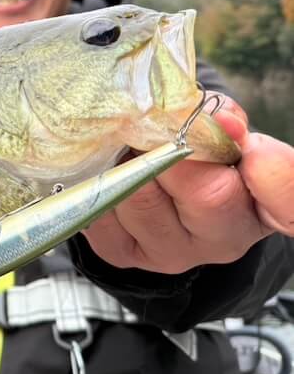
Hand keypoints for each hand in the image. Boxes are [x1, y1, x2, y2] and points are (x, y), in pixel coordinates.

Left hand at [82, 97, 293, 272]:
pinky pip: (101, 211)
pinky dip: (99, 181)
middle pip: (206, 195)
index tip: (257, 154)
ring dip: (128, 163)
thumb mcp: (223, 132)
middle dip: (174, 152)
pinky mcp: (123, 254)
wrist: (155, 190)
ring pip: (141, 198)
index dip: (278, 183)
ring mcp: (171, 254)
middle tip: (156, 131)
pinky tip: (109, 173)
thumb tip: (218, 119)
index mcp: (264, 207)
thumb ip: (224, 122)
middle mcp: (224, 239)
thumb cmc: (199, 155)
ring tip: (129, 148)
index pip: (290, 207)